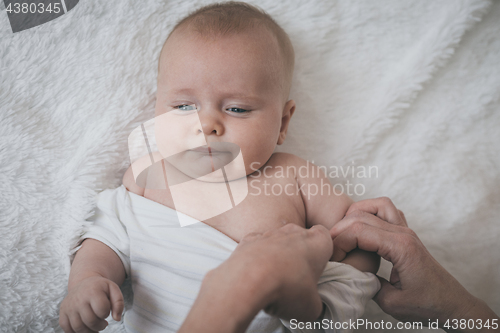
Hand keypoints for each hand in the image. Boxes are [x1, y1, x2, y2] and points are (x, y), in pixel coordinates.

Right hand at [59, 276, 123, 332]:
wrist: (84, 282)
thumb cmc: (101, 288)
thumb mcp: (113, 289)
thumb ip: (119, 303)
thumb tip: (117, 319)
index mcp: (93, 291)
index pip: (102, 310)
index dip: (106, 314)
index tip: (105, 311)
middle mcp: (78, 298)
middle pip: (90, 321)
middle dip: (100, 326)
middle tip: (103, 323)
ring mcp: (69, 306)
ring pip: (79, 328)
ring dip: (90, 331)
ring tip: (95, 326)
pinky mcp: (62, 313)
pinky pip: (67, 329)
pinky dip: (77, 332)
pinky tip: (85, 327)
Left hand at [179, 223, 332, 332]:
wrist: (248, 280)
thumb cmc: (287, 288)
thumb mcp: (311, 307)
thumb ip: (314, 301)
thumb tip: (309, 305)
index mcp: (317, 243)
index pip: (325, 236)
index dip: (321, 251)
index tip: (317, 267)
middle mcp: (294, 232)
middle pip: (300, 238)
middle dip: (299, 254)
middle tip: (296, 278)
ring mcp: (270, 233)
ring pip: (278, 241)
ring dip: (277, 255)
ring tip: (273, 279)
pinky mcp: (248, 239)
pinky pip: (257, 244)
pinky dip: (256, 255)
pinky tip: (255, 272)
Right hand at [330, 197, 498, 329]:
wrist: (451, 303)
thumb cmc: (427, 304)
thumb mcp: (392, 303)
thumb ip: (367, 285)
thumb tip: (349, 273)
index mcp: (400, 247)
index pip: (359, 230)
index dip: (338, 242)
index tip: (333, 259)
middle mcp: (403, 233)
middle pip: (361, 215)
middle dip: (339, 230)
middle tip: (331, 249)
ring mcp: (406, 230)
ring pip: (375, 205)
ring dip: (354, 214)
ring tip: (344, 234)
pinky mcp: (406, 233)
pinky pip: (386, 210)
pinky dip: (369, 212)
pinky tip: (362, 229)